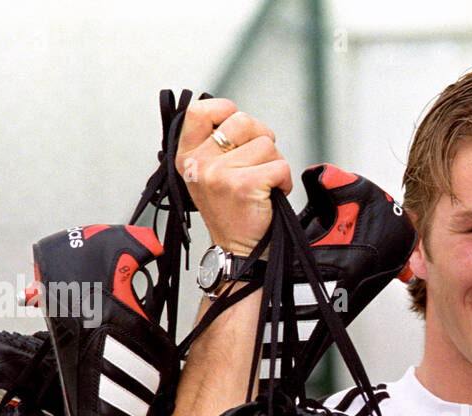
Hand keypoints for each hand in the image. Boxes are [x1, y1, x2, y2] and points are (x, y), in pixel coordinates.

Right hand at [175, 98, 291, 256]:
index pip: (199, 110)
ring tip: (263, 184)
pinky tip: (272, 193)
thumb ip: (214, 144)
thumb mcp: (209, 174)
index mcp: (187, 156)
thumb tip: (234, 114)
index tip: (239, 130)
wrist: (238, 251)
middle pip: (242, 121)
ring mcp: (219, 175)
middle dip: (260, 138)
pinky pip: (280, 164)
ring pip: (266, 144)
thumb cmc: (231, 211)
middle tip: (258, 163)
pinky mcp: (243, 186)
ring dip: (274, 163)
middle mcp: (198, 164)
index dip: (225, 109)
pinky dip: (284, 179)